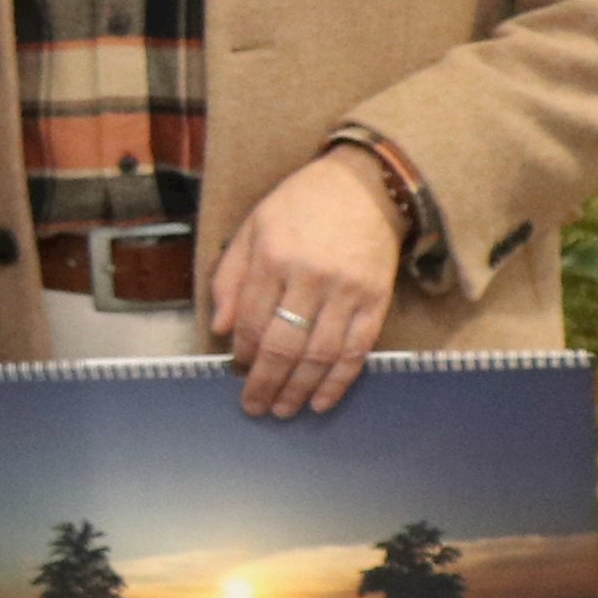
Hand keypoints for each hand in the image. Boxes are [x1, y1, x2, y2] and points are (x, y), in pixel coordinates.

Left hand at [208, 152, 402, 417]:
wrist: (365, 187)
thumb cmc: (300, 206)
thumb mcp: (252, 228)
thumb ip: (230, 277)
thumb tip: (219, 328)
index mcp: (274, 258)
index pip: (252, 320)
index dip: (242, 352)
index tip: (236, 369)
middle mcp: (311, 278)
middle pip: (284, 345)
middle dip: (265, 382)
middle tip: (254, 406)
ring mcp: (348, 292)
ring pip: (319, 355)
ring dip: (299, 390)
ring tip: (282, 410)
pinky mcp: (378, 301)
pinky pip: (357, 350)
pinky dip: (339, 381)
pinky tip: (322, 400)